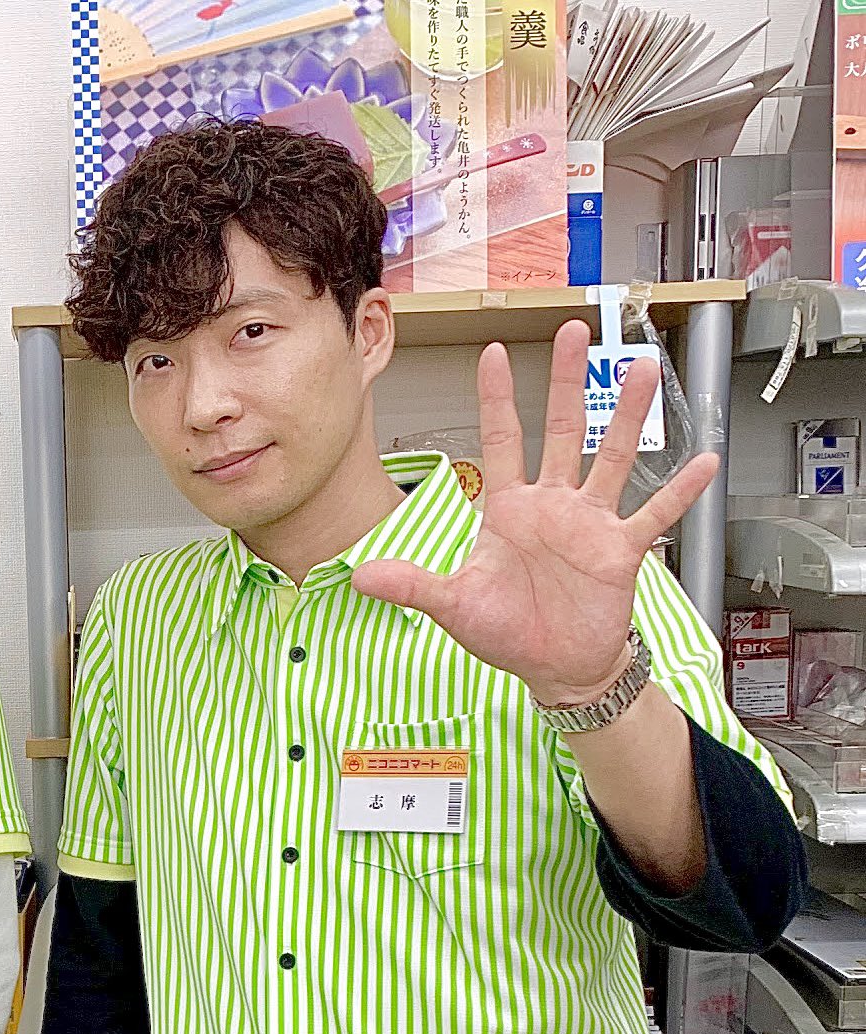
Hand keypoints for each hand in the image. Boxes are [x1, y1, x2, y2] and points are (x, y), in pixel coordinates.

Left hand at [351, 319, 719, 707]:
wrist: (555, 668)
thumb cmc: (507, 634)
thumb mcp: (453, 606)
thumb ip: (412, 584)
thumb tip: (360, 576)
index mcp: (509, 510)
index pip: (501, 441)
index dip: (497, 398)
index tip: (493, 352)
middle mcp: (552, 505)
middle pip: (560, 430)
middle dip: (565, 382)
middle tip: (572, 332)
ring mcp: (590, 523)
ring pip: (610, 456)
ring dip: (626, 415)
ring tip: (642, 369)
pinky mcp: (620, 550)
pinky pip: (655, 514)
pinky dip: (680, 491)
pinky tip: (706, 461)